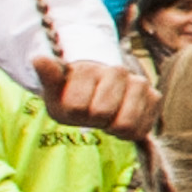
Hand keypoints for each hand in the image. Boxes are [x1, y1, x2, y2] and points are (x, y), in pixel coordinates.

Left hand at [43, 58, 160, 135]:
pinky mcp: (154, 97)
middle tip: (92, 113)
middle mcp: (117, 71)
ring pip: (126, 122)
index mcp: (89, 68)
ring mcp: (139, 83)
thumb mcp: (54, 91)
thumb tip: (38, 59)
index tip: (74, 106)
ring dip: (113, 126)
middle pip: (102, 113)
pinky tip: (122, 120)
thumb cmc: (72, 95)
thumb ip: (48, 77)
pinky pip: (143, 128)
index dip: (74, 113)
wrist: (97, 91)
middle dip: (94, 119)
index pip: (77, 105)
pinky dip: (130, 132)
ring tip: (108, 117)